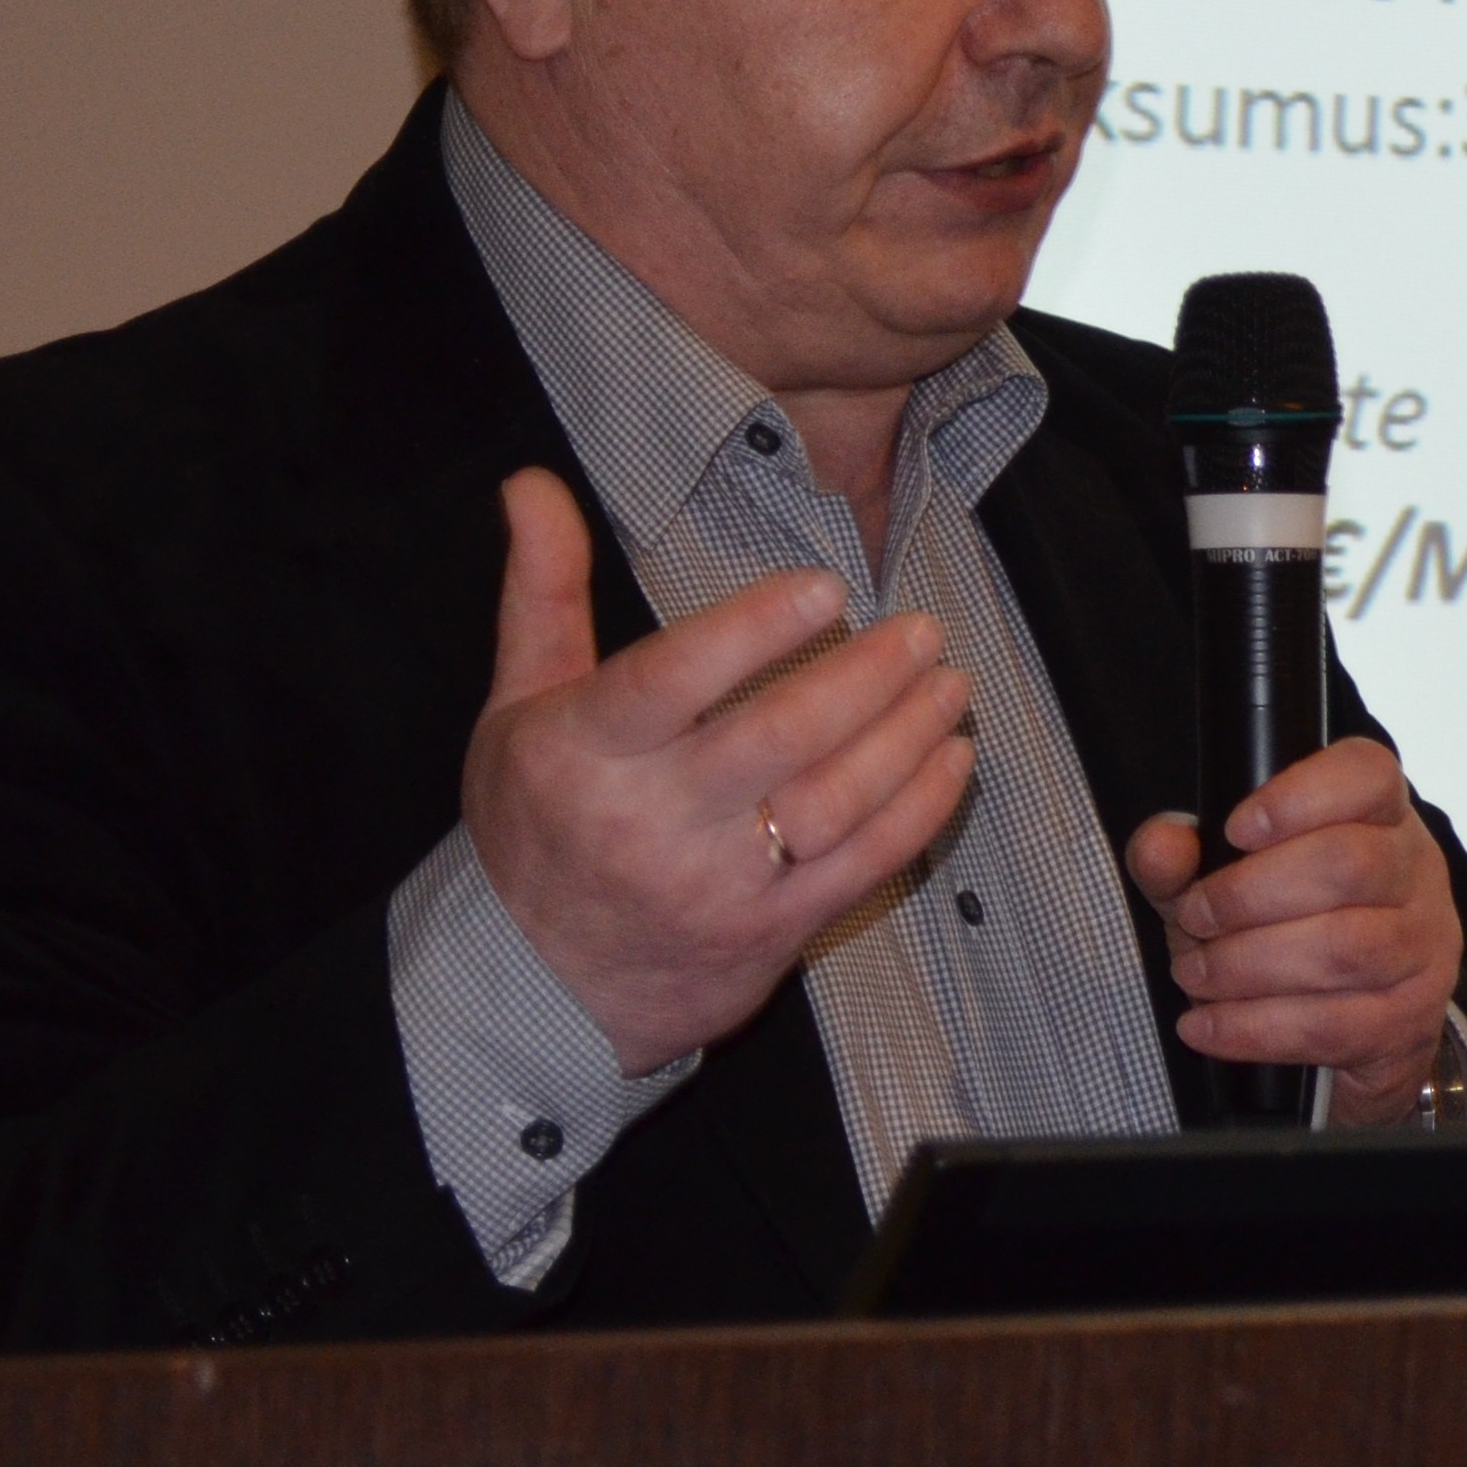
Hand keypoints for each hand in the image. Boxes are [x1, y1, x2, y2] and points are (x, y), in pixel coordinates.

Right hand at [465, 468, 975, 1075]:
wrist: (534, 985)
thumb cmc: (534, 825)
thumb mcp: (516, 706)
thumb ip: (542, 591)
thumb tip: (533, 482)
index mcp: (585, 751)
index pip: (672, 681)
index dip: (753, 631)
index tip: (826, 588)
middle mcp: (651, 820)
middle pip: (777, 737)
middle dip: (865, 676)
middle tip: (920, 629)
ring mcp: (717, 883)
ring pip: (833, 801)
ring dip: (906, 736)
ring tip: (948, 682)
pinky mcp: (769, 933)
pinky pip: (861, 865)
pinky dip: (919, 809)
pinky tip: (950, 757)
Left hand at [1124, 738, 1464, 1123]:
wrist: (1349, 1017)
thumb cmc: (1285, 925)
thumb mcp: (1223, 878)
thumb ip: (1183, 855)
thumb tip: (1163, 846)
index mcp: (1380, 813)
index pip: (1366, 775)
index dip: (1300, 796)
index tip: (1235, 830)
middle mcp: (1416, 870)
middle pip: (1349, 865)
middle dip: (1250, 895)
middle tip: (1194, 918)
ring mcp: (1424, 945)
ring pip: (1344, 949)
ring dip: (1248, 966)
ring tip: (1195, 974)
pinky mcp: (1411, 1016)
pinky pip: (1335, 1024)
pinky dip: (1255, 1028)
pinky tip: (1207, 1025)